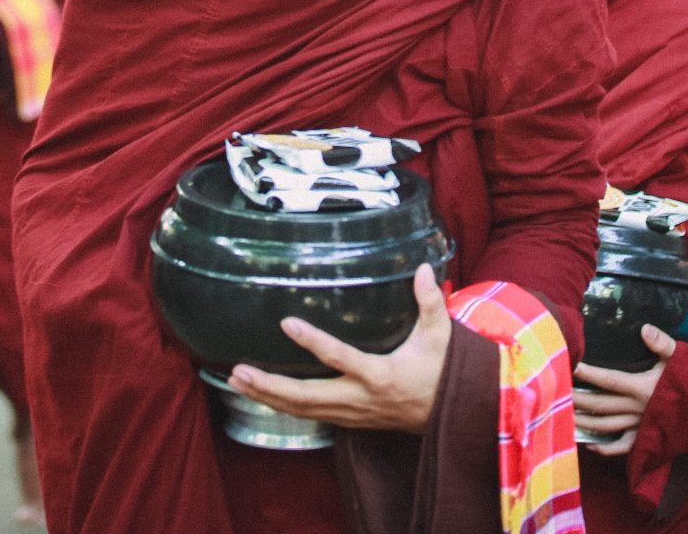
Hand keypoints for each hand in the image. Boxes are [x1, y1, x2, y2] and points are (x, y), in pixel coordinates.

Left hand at [229, 264, 450, 432]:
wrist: (450, 416)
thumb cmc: (442, 372)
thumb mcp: (440, 336)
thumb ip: (430, 301)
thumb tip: (422, 268)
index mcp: (380, 376)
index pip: (341, 359)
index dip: (314, 343)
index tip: (287, 324)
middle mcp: (360, 399)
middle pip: (307, 397)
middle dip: (270, 386)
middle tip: (239, 371)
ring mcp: (352, 414)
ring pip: (303, 410)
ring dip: (267, 397)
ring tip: (237, 381)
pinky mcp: (348, 419)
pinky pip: (310, 415)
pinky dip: (282, 406)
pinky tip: (261, 395)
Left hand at [573, 325, 676, 454]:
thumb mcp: (680, 355)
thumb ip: (661, 342)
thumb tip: (645, 329)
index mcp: (643, 387)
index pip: (609, 380)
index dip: (588, 374)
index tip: (570, 365)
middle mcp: (638, 408)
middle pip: (601, 405)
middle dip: (578, 399)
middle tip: (557, 391)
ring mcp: (641, 424)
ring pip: (607, 426)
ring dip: (586, 422)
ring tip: (565, 415)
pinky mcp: (647, 436)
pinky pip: (623, 447)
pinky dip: (606, 448)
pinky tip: (591, 444)